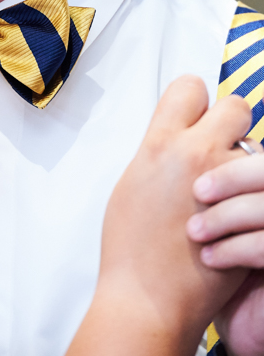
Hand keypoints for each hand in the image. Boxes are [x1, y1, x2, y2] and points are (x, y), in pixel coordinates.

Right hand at [67, 75, 251, 355]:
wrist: (148, 297)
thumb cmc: (131, 247)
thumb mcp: (133, 180)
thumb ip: (159, 150)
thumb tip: (176, 137)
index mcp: (161, 143)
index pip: (190, 87)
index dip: (193, 98)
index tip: (193, 112)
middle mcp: (196, 153)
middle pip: (234, 106)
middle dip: (230, 122)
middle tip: (218, 145)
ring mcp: (226, 182)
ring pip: (254, 147)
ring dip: (243, 161)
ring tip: (225, 189)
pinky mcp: (248, 212)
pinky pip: (260, 186)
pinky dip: (250, 195)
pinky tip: (234, 213)